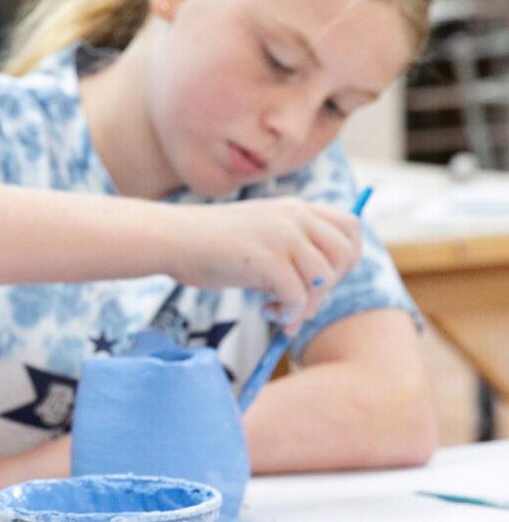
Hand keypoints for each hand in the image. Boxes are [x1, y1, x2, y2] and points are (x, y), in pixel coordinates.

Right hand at [169, 198, 361, 332]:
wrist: (172, 239)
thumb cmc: (209, 245)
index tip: (323, 279)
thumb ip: (289, 251)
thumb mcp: (259, 236)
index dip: (346, 258)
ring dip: (306, 304)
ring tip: (280, 311)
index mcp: (295, 208)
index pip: (350, 227)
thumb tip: (317, 293)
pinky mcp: (266, 259)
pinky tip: (267, 311)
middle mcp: (294, 217)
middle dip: (329, 286)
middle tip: (301, 301)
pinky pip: (297, 295)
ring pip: (322, 278)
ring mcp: (281, 236)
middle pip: (344, 254)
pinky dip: (288, 312)